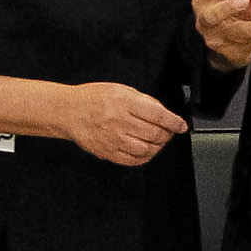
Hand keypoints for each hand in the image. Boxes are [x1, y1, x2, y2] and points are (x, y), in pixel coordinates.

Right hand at [55, 82, 187, 167]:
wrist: (69, 111)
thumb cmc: (94, 99)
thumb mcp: (121, 90)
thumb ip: (144, 101)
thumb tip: (165, 114)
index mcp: (124, 102)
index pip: (158, 115)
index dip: (174, 122)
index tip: (181, 125)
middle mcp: (118, 121)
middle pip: (154, 134)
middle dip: (167, 135)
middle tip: (169, 132)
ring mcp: (112, 139)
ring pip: (146, 150)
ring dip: (158, 147)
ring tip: (158, 141)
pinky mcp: (107, 152)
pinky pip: (133, 160)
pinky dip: (145, 158)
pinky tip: (147, 151)